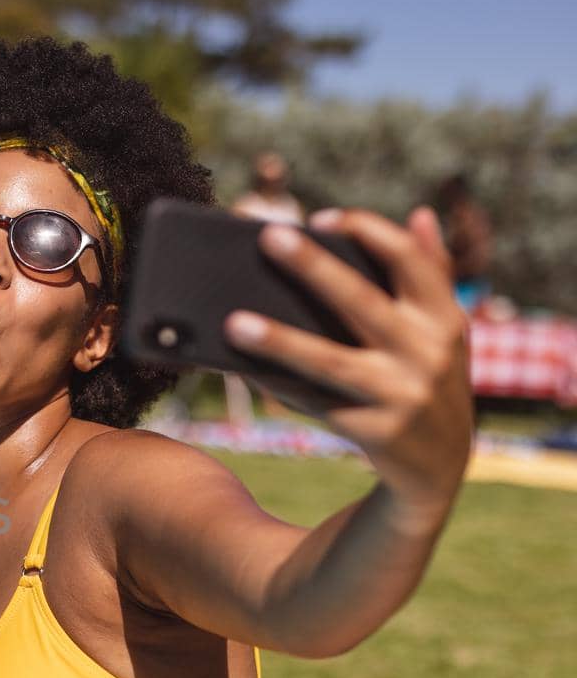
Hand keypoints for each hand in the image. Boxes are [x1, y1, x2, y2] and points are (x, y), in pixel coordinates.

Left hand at [225, 207, 472, 521]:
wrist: (442, 464)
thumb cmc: (427, 377)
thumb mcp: (443, 330)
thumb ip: (432, 273)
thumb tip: (420, 213)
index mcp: (445, 316)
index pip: (409, 260)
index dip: (367, 232)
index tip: (320, 216)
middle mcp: (429, 353)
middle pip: (362, 301)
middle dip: (314, 267)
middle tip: (268, 236)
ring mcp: (403, 395)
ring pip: (330, 362)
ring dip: (280, 341)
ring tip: (233, 322)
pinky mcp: (376, 432)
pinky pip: (315, 403)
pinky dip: (277, 385)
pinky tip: (240, 367)